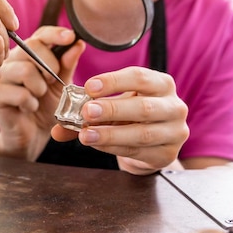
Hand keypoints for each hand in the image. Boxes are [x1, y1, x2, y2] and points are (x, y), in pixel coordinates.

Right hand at [0, 26, 85, 160]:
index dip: (55, 34)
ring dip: (39, 89)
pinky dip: (29, 103)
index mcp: (28, 53)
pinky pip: (18, 93)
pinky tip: (27, 108)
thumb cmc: (46, 107)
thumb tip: (78, 43)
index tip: (71, 37)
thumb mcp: (62, 85)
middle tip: (52, 82)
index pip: (40, 35)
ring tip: (37, 98)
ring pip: (25, 71)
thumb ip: (67, 64)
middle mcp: (10, 59)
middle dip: (50, 66)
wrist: (33, 135)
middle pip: (32, 48)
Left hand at [51, 67, 188, 173]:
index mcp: (162, 83)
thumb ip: (88, 109)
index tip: (89, 86)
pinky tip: (97, 144)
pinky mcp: (168, 155)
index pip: (139, 77)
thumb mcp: (114, 103)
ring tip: (86, 135)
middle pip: (143, 107)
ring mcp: (175, 132)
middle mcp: (174, 106)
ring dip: (110, 134)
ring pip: (142, 133)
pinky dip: (114, 148)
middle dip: (112, 109)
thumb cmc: (131, 113)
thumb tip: (58, 126)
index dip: (113, 81)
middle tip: (86, 112)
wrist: (153, 141)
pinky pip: (138, 151)